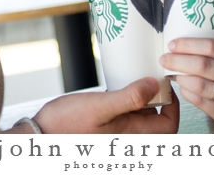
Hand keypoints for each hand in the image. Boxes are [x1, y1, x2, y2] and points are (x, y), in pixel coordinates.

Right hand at [4, 78, 178, 133]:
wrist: (40, 135)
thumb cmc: (66, 125)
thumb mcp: (99, 107)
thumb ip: (128, 98)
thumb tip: (153, 86)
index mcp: (131, 136)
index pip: (169, 127)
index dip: (173, 106)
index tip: (164, 84)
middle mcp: (128, 137)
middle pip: (158, 121)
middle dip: (160, 98)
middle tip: (153, 75)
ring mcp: (117, 132)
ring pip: (143, 117)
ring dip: (145, 98)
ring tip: (139, 76)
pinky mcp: (106, 126)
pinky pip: (127, 114)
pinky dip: (130, 100)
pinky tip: (122, 85)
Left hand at [160, 38, 213, 133]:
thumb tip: (190, 45)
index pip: (210, 47)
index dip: (188, 44)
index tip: (173, 43)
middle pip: (202, 65)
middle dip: (177, 60)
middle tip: (164, 58)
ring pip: (199, 86)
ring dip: (180, 78)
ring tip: (171, 73)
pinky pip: (202, 103)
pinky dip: (188, 94)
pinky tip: (183, 88)